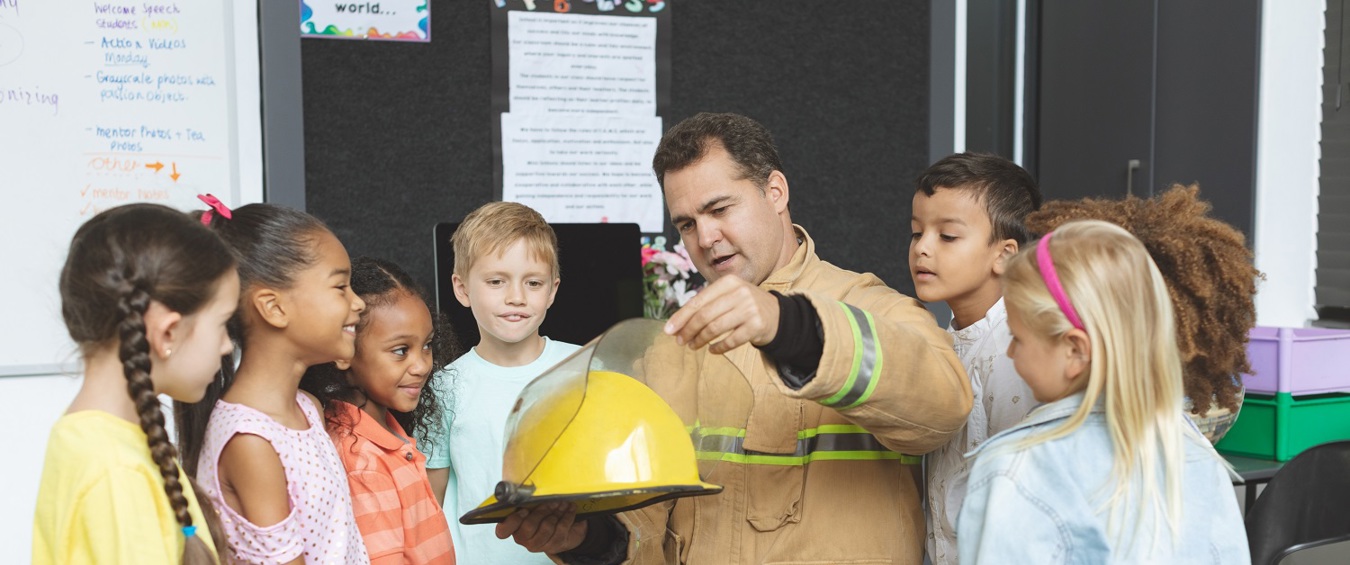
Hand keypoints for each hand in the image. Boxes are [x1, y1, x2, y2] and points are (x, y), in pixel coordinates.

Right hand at [496, 502, 587, 553]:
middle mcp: (523, 538)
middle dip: (542, 510)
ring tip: (562, 504)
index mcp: (513, 527)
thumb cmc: (544, 514)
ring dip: (556, 512)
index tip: (524, 510)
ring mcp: (537, 544)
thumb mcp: (533, 505)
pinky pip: (561, 530)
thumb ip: (526, 500)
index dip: (513, 521)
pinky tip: (570, 510)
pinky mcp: (553, 546)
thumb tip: (525, 487)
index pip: (503, 531)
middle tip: (551, 501)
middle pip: (529, 526)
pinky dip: (567, 517)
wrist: (564, 529)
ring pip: (547, 527)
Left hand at [664, 275, 779, 353]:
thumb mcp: (728, 296)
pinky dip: (718, 348)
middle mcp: (740, 293)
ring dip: (700, 340)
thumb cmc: (745, 306)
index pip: (698, 301)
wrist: (777, 315)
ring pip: (716, 328)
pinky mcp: (757, 326)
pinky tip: (712, 350)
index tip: (668, 330)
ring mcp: (749, 309)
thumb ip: (706, 305)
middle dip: (688, 330)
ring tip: (693, 346)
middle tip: (680, 341)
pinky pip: (731, 341)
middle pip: (705, 315)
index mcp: (728, 282)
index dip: (681, 317)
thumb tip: (677, 324)